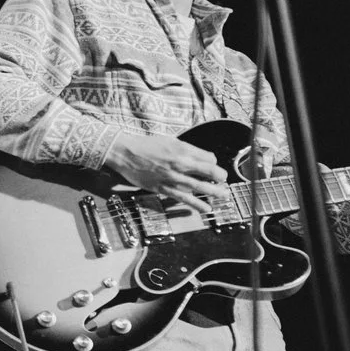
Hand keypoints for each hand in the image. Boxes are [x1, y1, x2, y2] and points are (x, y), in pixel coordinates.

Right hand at [107, 130, 229, 208]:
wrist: (125, 154)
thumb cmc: (147, 145)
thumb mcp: (170, 141)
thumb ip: (186, 150)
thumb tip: (203, 158)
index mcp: (182, 150)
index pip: (209, 159)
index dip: (214, 163)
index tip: (213, 166)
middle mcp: (180, 164)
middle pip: (209, 172)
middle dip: (220, 178)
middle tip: (224, 181)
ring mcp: (172, 178)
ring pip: (199, 187)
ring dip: (214, 192)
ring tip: (224, 195)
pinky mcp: (163, 188)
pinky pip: (184, 198)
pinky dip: (197, 204)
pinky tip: (207, 209)